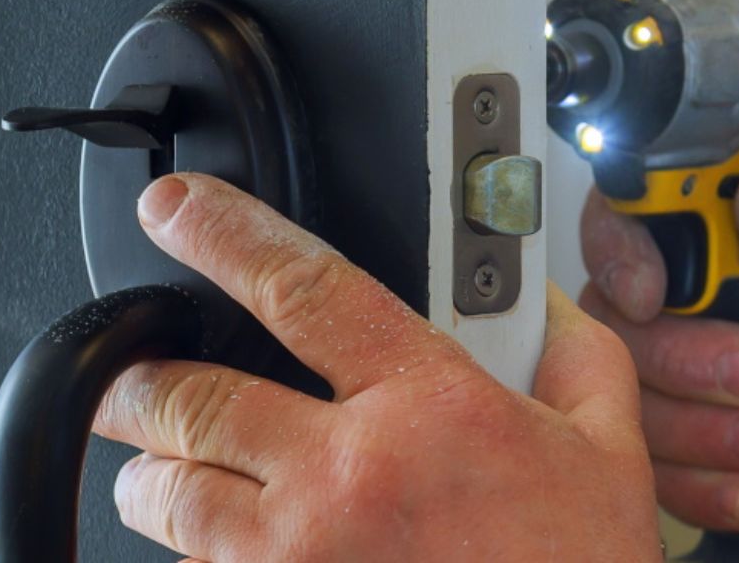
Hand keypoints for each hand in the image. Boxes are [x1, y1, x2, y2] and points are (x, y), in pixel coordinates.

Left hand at [91, 173, 659, 561]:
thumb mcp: (608, 457)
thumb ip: (573, 360)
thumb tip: (544, 304)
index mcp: (426, 408)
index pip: (300, 287)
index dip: (221, 234)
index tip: (171, 210)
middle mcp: (347, 479)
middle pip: (194, 397)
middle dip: (141, 381)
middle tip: (131, 374)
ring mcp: (302, 557)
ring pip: (172, 494)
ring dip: (152, 474)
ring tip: (155, 466)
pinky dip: (199, 554)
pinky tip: (226, 547)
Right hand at [580, 174, 738, 559]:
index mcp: (728, 235)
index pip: (627, 218)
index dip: (621, 253)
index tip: (653, 293)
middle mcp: (691, 299)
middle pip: (619, 319)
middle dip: (685, 359)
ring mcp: (685, 374)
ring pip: (631, 397)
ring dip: (701, 428)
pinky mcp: (691, 443)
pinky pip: (655, 467)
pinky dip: (705, 482)